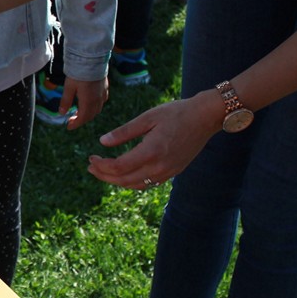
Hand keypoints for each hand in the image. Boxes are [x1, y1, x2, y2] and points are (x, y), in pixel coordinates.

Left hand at [59, 76, 109, 130]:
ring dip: (88, 114)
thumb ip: (66, 101)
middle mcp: (97, 100)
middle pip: (90, 116)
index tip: (68, 127)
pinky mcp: (105, 88)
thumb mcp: (69, 87)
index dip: (75, 124)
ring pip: (97, 110)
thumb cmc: (79, 72)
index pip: (83, 118)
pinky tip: (90, 103)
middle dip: (81, 120)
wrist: (92, 59)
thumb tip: (61, 113)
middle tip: (71, 119)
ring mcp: (102, 94)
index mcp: (88, 101)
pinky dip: (95, 106)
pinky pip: (102, 101)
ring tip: (79, 112)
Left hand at [86, 95, 218, 188]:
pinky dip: (132, 181)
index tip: (91, 158)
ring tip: (103, 171)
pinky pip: (147, 183)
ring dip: (117, 181)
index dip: (102, 165)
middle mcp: (159, 166)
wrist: (206, 118)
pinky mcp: (173, 172)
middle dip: (104, 176)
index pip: (119, 167)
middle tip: (91, 167)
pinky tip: (124, 173)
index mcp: (151, 151)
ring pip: (135, 185)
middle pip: (124, 180)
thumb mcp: (148, 117)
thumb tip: (102, 142)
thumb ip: (124, 132)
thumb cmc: (177, 112)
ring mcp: (167, 172)